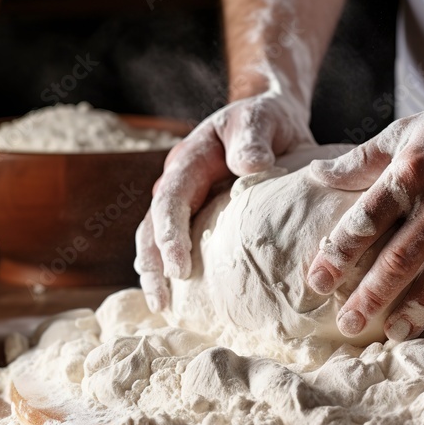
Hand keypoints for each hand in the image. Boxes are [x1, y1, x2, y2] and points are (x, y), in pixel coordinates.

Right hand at [135, 92, 314, 311]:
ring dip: (158, 272)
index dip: (170, 236)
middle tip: (162, 302)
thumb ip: (252, 138)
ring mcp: (188, 202)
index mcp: (189, 161)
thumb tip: (250, 167)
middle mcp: (180, 184)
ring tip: (163, 307)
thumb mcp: (260, 117)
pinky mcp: (202, 217)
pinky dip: (179, 270)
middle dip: (153, 265)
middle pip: (152, 227)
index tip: (179, 269)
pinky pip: (185, 244)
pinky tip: (187, 299)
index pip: (170, 201)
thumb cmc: (265, 118)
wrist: (271, 117)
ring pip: (159, 240)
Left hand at [305, 96, 423, 343]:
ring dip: (412, 311)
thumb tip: (316, 175)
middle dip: (369, 296)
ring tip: (390, 335)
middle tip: (346, 324)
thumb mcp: (412, 130)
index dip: (339, 252)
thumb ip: (363, 158)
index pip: (366, 219)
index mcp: (414, 171)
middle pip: (398, 259)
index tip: (317, 281)